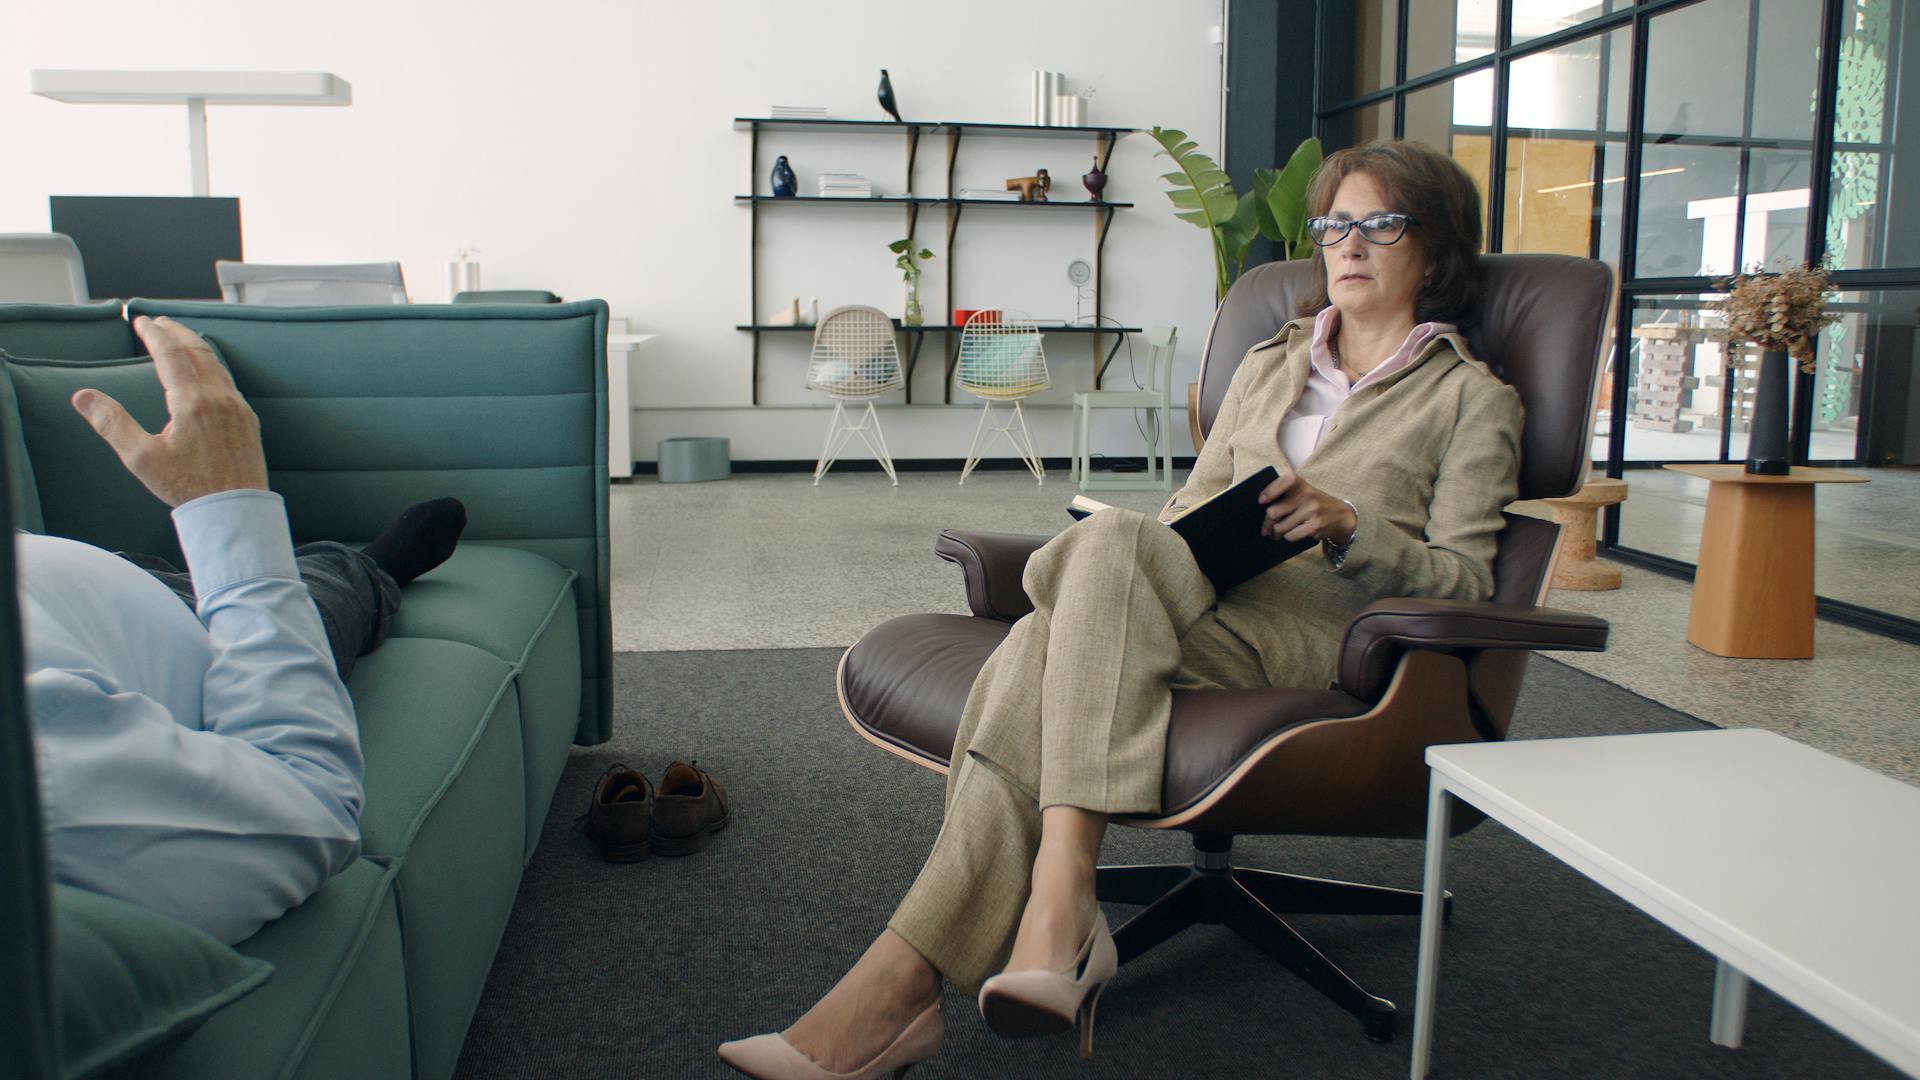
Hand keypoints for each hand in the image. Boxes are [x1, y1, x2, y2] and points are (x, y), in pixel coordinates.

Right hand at [70, 316, 268, 507]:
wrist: (235, 509)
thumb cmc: (187, 487)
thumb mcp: (141, 457)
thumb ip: (111, 423)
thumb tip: (83, 396)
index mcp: (192, 402)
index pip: (170, 353)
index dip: (154, 334)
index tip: (141, 321)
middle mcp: (219, 398)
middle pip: (197, 351)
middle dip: (176, 333)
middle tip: (159, 323)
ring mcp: (237, 408)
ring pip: (216, 365)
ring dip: (195, 347)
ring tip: (180, 341)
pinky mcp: (248, 420)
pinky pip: (229, 382)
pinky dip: (212, 367)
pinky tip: (207, 374)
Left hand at [1257, 471, 1355, 543]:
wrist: (1342, 515)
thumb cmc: (1315, 503)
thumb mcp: (1304, 491)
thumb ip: (1286, 495)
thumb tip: (1263, 514)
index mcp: (1300, 483)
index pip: (1281, 482)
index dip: (1268, 492)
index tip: (1261, 501)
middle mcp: (1306, 494)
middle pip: (1273, 512)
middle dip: (1267, 524)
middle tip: (1266, 529)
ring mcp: (1311, 510)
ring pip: (1280, 527)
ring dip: (1276, 533)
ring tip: (1276, 534)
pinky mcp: (1315, 525)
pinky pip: (1291, 535)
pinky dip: (1288, 537)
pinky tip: (1291, 534)